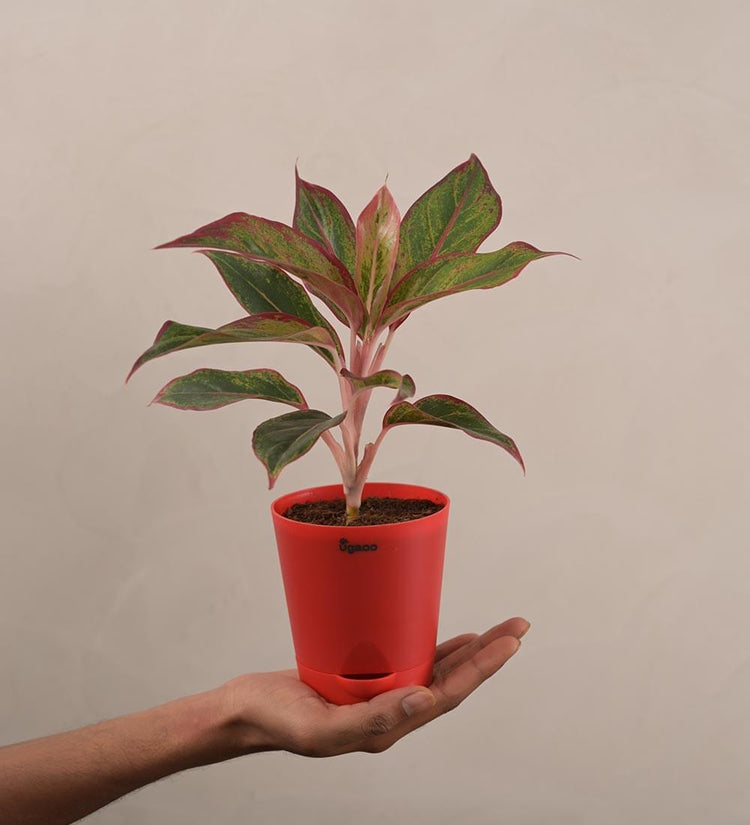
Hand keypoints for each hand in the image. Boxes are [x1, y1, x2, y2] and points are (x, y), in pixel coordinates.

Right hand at [221, 616, 528, 756]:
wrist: (245, 711)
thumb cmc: (276, 720)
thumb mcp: (322, 726)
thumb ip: (373, 719)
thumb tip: (424, 700)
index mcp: (386, 728)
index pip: (447, 696)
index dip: (482, 669)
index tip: (509, 642)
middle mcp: (390, 713)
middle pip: (450, 682)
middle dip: (487, 655)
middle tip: (516, 626)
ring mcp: (378, 696)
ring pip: (434, 671)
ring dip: (468, 652)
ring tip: (496, 632)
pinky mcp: (363, 678)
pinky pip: (408, 661)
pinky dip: (434, 648)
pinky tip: (449, 639)